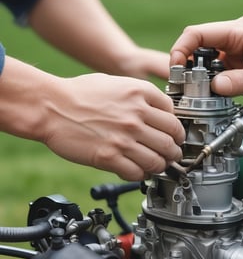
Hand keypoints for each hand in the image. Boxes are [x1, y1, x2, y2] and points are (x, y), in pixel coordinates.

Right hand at [43, 74, 184, 179]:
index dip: (177, 130)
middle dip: (174, 151)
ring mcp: (124, 138)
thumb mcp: (116, 83)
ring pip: (158, 161)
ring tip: (157, 165)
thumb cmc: (79, 94)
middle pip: (172, 141)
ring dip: (160, 166)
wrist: (50, 106)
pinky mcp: (110, 157)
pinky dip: (141, 175)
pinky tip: (137, 171)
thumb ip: (141, 96)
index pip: (174, 117)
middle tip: (172, 154)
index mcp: (140, 94)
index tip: (174, 136)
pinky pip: (137, 173)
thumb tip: (160, 111)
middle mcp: (136, 116)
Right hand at [170, 16, 242, 107]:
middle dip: (186, 61)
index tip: (176, 68)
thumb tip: (212, 86)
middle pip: (197, 41)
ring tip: (197, 87)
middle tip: (184, 82)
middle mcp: (237, 32)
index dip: (181, 49)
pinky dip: (206, 75)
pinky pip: (212, 63)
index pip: (199, 33)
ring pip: (203, 53)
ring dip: (196, 70)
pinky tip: (209, 87)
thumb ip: (235, 83)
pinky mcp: (235, 56)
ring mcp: (235, 44)